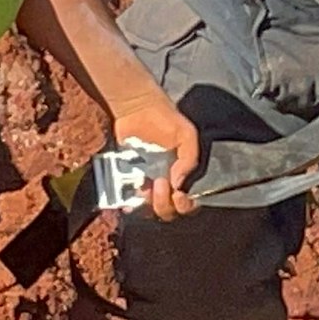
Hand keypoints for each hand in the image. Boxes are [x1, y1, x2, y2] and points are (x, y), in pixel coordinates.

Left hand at [108, 95, 201, 219]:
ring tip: (145, 185)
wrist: (136, 109)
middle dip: (165, 203)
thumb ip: (190, 159)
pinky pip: (130, 199)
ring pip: (150, 208)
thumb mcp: (186, 134)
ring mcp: (147, 181)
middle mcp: (167, 181)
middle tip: (159, 182)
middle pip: (169, 210)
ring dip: (149, 203)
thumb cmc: (164, 118)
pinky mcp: (129, 178)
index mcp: (184, 174)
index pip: (189, 202)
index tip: (178, 193)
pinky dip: (130, 204)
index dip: (185, 204)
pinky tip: (129, 202)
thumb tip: (178, 184)